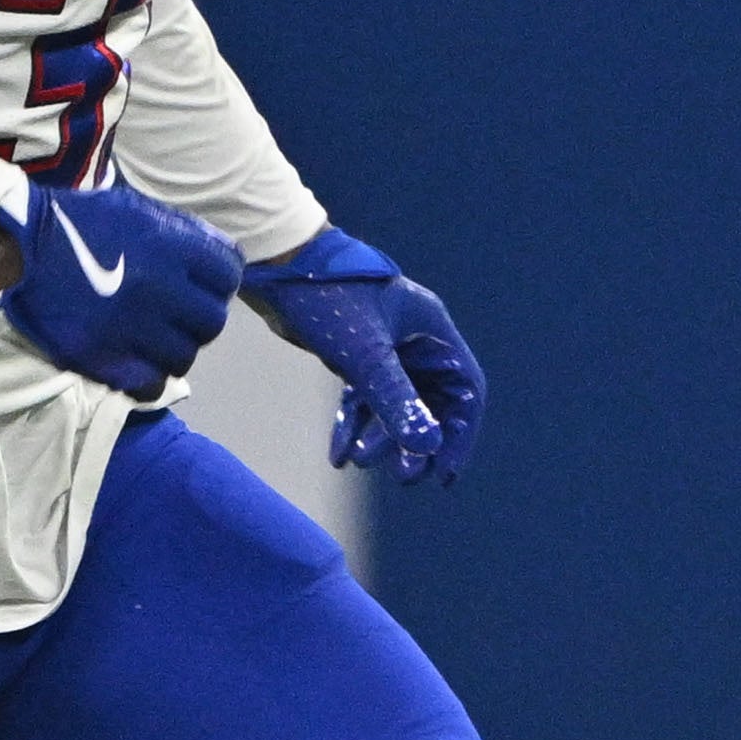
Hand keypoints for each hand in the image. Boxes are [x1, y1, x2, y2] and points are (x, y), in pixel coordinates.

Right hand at [0, 179, 240, 395]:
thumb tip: (218, 258)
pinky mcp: (107, 360)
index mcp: (171, 245)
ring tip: (150, 339)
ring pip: (184, 357)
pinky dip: (147, 378)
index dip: (217, 281)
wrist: (15, 252)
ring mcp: (134, 328)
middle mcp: (161, 288)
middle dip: (197, 319)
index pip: (229, 273)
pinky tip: (133, 362)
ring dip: (172, 350)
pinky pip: (153, 385)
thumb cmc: (76, 225)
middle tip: (175, 316)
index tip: (201, 285)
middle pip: (211, 321)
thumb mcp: (134, 210)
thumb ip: (180, 233)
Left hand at [241, 227, 483, 485]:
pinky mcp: (354, 353)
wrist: (274, 263)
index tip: (444, 472)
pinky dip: (353, 425)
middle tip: (404, 476)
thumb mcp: (364, 355)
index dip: (460, 434)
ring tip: (362, 462)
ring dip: (383, 437)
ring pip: (397, 404)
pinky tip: (338, 455)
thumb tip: (427, 448)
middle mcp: (414, 339)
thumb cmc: (326, 295)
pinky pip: (364, 397)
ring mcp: (385, 347)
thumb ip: (396, 401)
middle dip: (418, 442)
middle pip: (433, 403)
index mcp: (432, 331)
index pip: (465, 391)